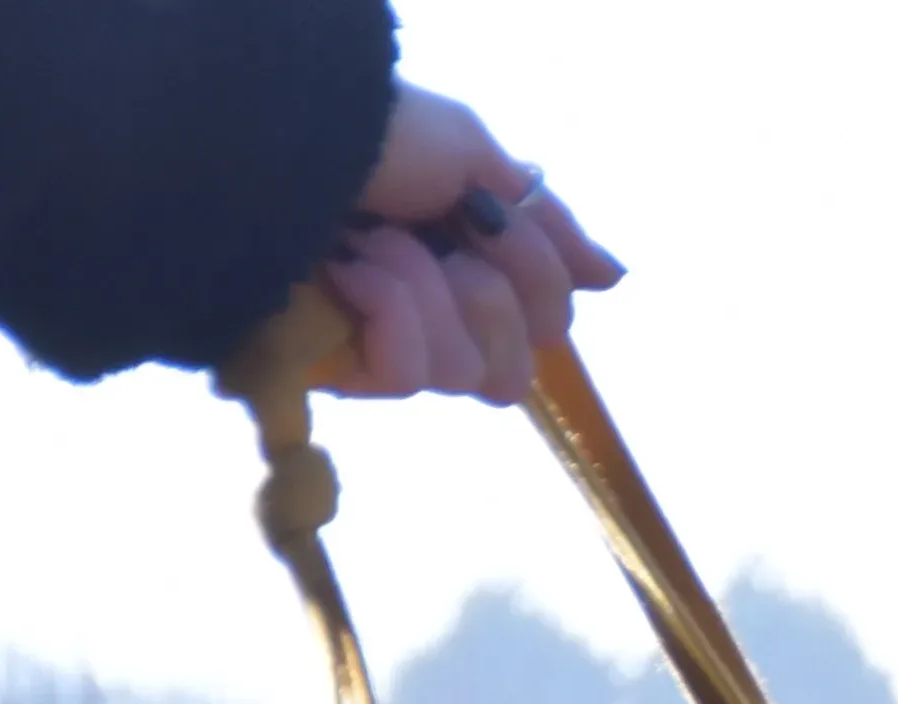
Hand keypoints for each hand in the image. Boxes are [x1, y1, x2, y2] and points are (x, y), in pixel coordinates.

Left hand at [315, 87, 622, 403]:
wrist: (284, 140)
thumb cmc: (373, 134)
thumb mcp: (476, 159)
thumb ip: (546, 227)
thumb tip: (613, 278)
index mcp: (463, 261)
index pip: (543, 321)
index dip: (535, 272)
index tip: (487, 213)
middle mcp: (431, 312)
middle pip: (516, 368)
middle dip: (491, 288)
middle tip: (442, 231)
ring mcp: (384, 348)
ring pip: (468, 372)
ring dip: (427, 287)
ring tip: (370, 238)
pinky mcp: (339, 370)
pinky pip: (412, 375)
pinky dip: (388, 309)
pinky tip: (345, 269)